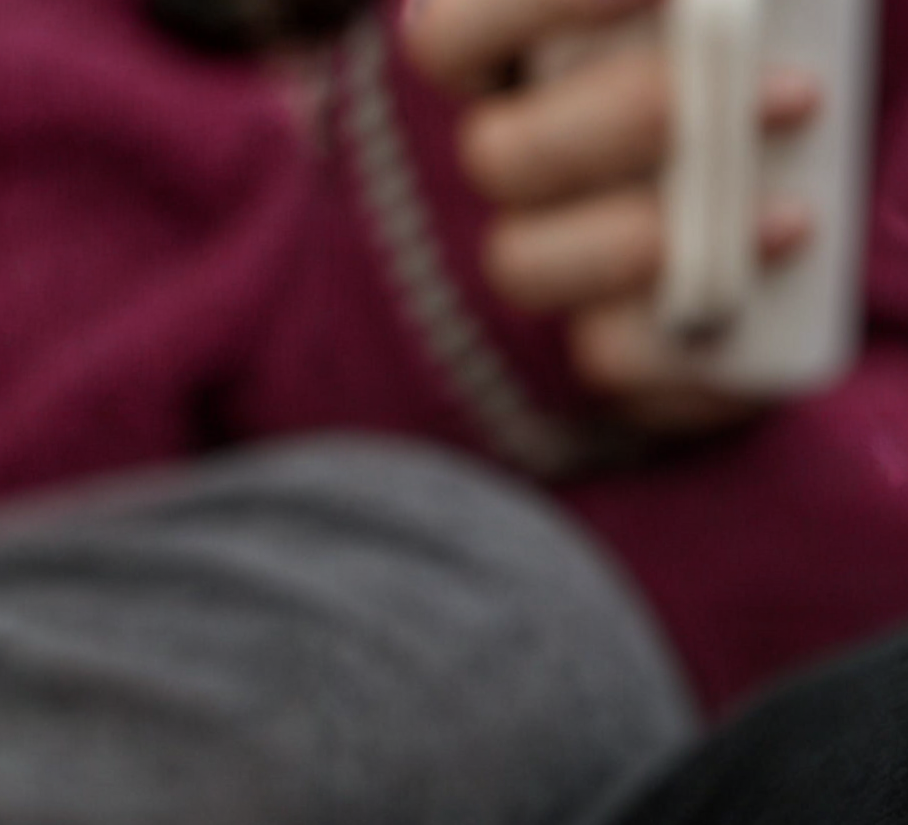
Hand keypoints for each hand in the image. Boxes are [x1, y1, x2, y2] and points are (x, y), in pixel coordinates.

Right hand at [405, 0, 819, 429]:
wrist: (807, 173)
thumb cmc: (769, 61)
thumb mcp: (744, 23)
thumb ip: (717, 15)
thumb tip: (723, 13)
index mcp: (515, 57)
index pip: (453, 37)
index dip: (535, 10)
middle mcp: (510, 159)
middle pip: (500, 155)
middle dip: (634, 118)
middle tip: (782, 96)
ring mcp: (543, 258)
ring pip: (525, 262)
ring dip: (646, 239)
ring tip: (785, 220)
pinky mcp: (601, 342)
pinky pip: (607, 355)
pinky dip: (685, 340)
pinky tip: (756, 299)